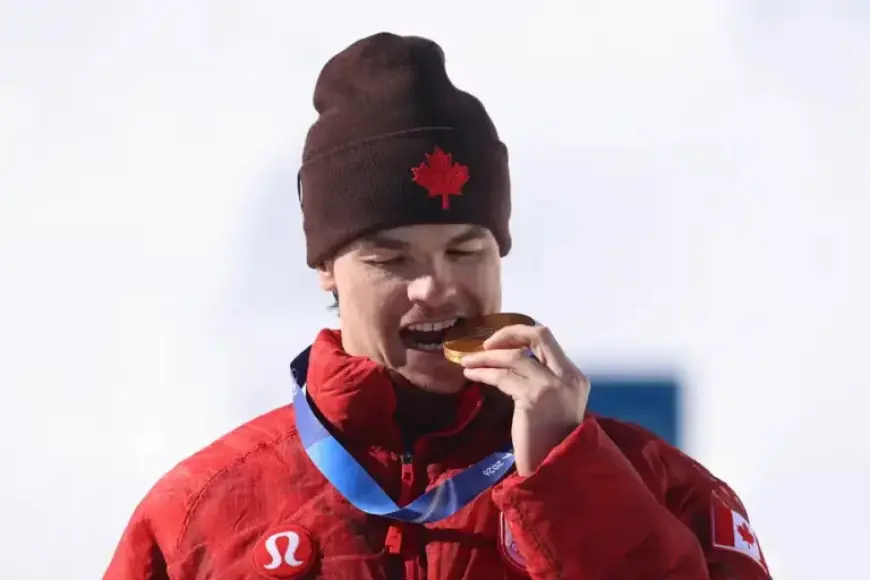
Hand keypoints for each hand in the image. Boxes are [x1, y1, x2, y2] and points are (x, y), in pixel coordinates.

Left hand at [460, 324, 589, 475]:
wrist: (553, 468)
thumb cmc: (550, 441)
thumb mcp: (555, 404)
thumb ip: (543, 381)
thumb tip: (512, 362)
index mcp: (574, 376)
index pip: (547, 340)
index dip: (520, 335)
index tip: (500, 343)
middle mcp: (567, 376)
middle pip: (538, 336)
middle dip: (507, 334)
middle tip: (484, 344)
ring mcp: (551, 386)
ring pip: (514, 357)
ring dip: (486, 356)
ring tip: (467, 361)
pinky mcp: (533, 398)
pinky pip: (502, 377)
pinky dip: (483, 372)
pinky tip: (471, 375)